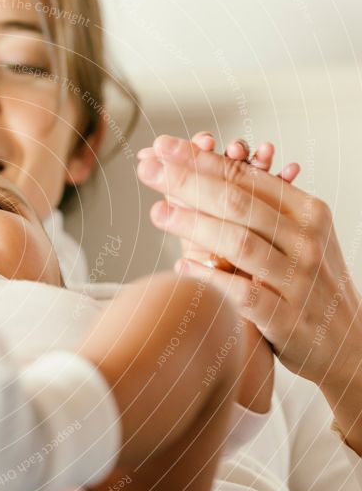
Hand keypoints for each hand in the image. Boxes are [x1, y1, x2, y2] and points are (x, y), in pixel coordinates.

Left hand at [136, 134, 361, 385]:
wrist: (348, 343)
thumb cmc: (306, 283)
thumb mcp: (293, 238)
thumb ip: (251, 211)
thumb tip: (189, 178)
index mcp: (305, 212)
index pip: (246, 178)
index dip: (200, 161)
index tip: (161, 147)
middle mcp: (305, 240)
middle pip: (239, 203)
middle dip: (189, 181)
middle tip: (148, 168)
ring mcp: (298, 280)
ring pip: (241, 243)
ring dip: (195, 224)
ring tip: (158, 212)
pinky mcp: (287, 318)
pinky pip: (245, 294)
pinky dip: (212, 279)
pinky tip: (181, 269)